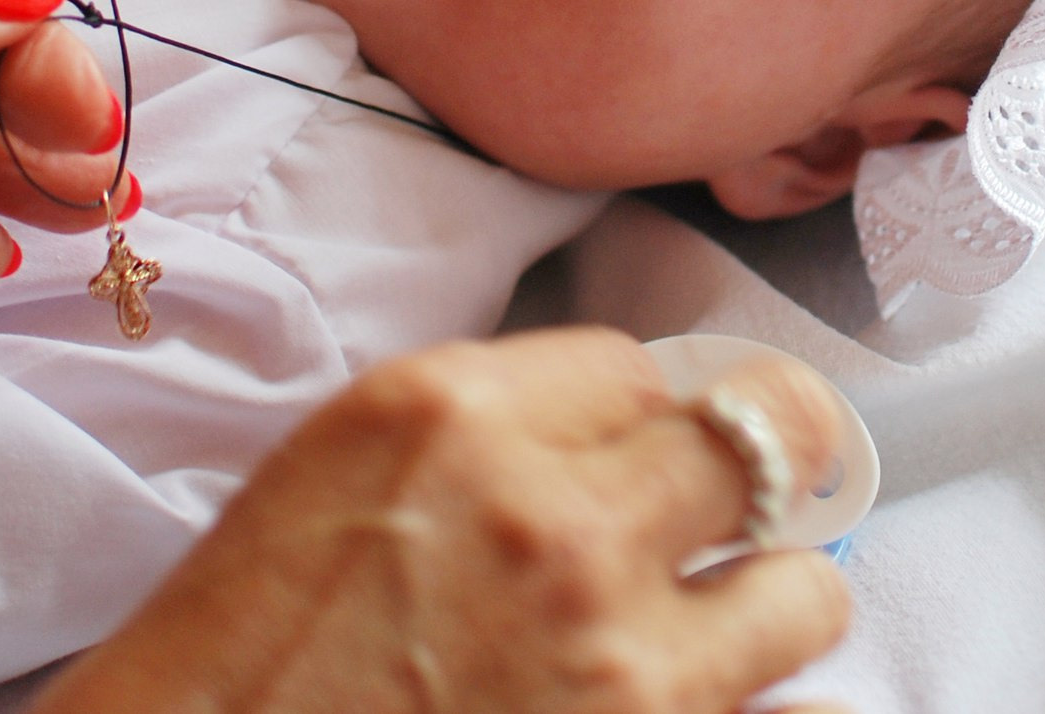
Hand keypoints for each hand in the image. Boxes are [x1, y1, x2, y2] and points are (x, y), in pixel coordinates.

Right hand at [37, 329, 854, 713]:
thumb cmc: (239, 650)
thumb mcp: (337, 471)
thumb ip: (481, 432)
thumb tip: (609, 432)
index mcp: (451, 412)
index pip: (633, 364)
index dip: (631, 414)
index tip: (620, 452)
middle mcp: (550, 514)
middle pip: (762, 435)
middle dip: (756, 464)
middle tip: (734, 499)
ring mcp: (611, 653)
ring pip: (804, 590)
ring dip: (763, 602)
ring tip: (709, 625)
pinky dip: (745, 708)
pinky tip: (682, 701)